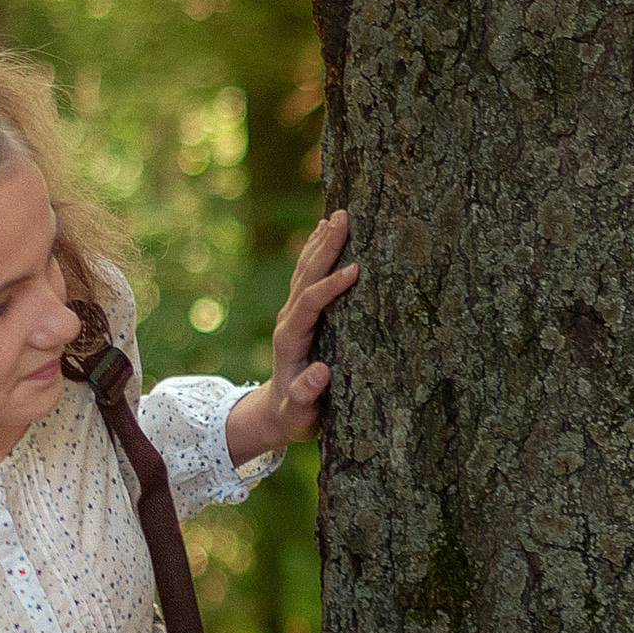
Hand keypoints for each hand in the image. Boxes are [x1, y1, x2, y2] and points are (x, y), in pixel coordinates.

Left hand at [232, 210, 356, 458]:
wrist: (278, 414)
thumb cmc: (296, 417)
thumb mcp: (301, 414)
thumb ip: (306, 396)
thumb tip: (319, 373)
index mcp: (291, 340)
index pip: (310, 304)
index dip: (330, 287)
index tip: (355, 270)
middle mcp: (289, 320)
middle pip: (306, 276)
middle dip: (325, 247)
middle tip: (344, 217)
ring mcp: (292, 314)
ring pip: (305, 270)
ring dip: (320, 242)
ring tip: (337, 215)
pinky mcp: (300, 314)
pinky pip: (308, 277)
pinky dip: (317, 253)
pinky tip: (324, 233)